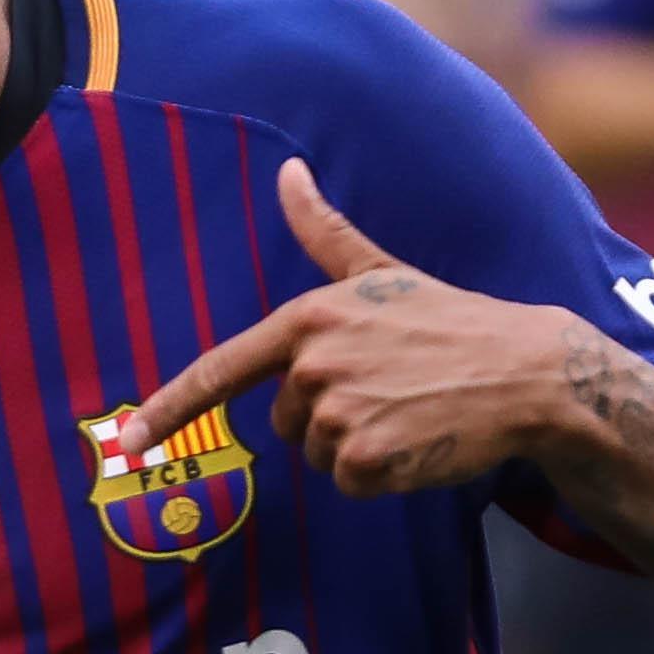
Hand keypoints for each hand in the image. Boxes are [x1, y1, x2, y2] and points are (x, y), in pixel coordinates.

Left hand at [116, 158, 570, 499]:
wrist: (524, 371)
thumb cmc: (451, 319)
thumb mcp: (379, 271)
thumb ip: (323, 229)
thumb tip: (288, 171)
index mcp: (307, 320)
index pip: (219, 371)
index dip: (167, 409)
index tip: (129, 440)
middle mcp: (313, 365)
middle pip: (285, 422)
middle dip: (329, 417)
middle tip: (390, 389)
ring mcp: (337, 414)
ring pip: (317, 454)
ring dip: (359, 446)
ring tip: (409, 410)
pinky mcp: (365, 459)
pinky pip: (349, 482)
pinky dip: (382, 475)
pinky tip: (418, 440)